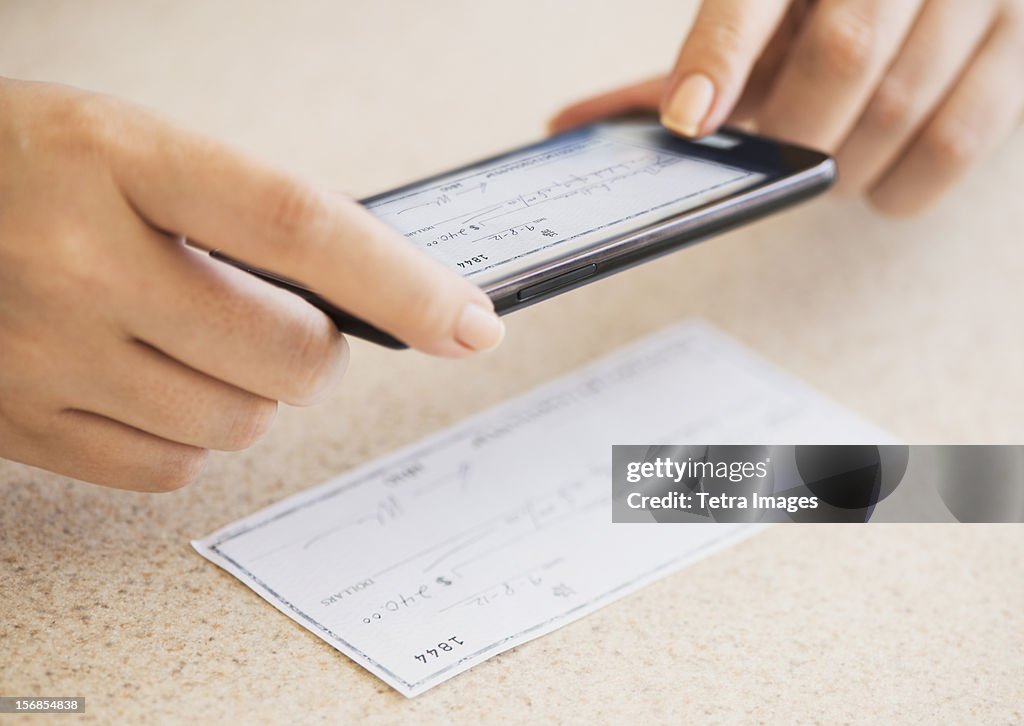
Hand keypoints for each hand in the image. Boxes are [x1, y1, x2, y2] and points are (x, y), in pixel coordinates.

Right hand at [0, 79, 503, 490]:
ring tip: (201, 341)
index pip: (301, 229)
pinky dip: (191, 436)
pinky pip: (170, 469)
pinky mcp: (21, 426)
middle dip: (318, 352)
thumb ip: (244, 215)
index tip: (470, 322)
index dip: (404, 285)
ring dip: (254, 393)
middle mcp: (76, 262)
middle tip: (293, 323)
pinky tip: (154, 382)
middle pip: (287, 358)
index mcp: (118, 160)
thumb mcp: (131, 146)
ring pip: (238, 424)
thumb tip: (368, 294)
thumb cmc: (20, 164)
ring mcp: (41, 355)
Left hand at [552, 0, 1023, 214]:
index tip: (691, 123)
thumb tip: (570, 124)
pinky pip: (960, 140)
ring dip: (844, 165)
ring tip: (827, 160)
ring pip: (900, 105)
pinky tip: (876, 183)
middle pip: (841, 57)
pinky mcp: (1023, 38)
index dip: (720, 57)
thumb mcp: (760, 9)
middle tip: (778, 155)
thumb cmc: (825, 3)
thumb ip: (688, 63)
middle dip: (795, 133)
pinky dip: (902, 186)